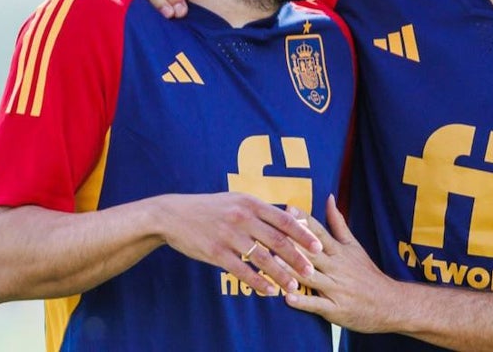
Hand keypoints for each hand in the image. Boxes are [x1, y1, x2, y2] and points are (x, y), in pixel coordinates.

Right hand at [154, 192, 321, 296]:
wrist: (174, 215)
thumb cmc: (210, 208)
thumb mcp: (236, 200)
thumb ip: (260, 210)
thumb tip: (289, 219)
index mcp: (250, 203)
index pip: (284, 220)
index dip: (303, 234)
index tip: (319, 247)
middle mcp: (242, 217)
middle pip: (278, 240)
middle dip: (298, 258)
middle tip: (311, 271)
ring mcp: (229, 235)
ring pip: (262, 258)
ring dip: (280, 274)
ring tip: (293, 286)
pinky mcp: (216, 252)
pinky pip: (242, 270)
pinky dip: (257, 282)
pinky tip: (268, 291)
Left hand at [284, 195, 402, 332]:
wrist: (389, 303)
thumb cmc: (367, 273)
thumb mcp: (354, 246)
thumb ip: (339, 223)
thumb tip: (329, 198)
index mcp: (340, 252)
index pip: (320, 233)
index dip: (304, 221)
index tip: (287, 209)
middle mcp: (338, 268)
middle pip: (312, 253)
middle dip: (292, 244)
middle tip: (271, 234)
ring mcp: (337, 289)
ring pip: (312, 277)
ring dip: (292, 270)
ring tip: (274, 262)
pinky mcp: (336, 309)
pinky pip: (318, 305)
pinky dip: (304, 302)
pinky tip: (288, 298)